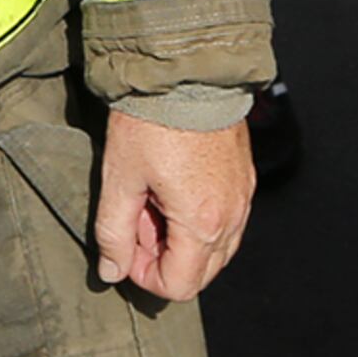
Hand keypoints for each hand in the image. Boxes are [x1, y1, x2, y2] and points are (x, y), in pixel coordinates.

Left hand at [92, 113, 254, 299]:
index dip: (145, 276)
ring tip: (155, 202)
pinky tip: (173, 189)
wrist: (187, 70)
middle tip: (139, 221)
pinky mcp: (245, 178)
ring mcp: (243, 196)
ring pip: (217, 249)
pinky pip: (228, 221)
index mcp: (202, 223)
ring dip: (182, 241)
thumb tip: (112, 270)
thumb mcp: (120, 178)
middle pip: (202, 274)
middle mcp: (232, 215)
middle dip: (165, 260)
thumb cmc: (153, 120)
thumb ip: (113, 233)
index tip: (126, 245)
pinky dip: (200, 220)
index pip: (179, 286)